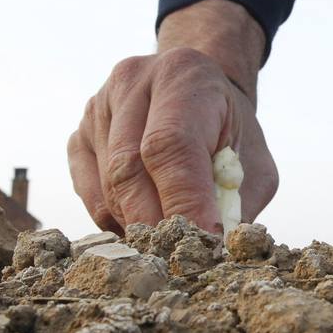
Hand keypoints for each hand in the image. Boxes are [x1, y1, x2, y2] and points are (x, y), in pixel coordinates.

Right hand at [68, 0, 279, 233]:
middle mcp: (132, 81)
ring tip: (169, 244)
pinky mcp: (79, 136)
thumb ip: (238, 204)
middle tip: (182, 258)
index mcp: (183, 75)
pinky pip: (89, 193)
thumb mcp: (253, 162)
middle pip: (130, 169)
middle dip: (157, 224)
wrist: (196, 93)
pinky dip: (115, 221)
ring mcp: (98, 108)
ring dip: (138, 226)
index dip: (184, 200)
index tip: (203, 244)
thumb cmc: (229, 133)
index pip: (172, 144)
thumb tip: (218, 250)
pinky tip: (143, 227)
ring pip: (108, 186)